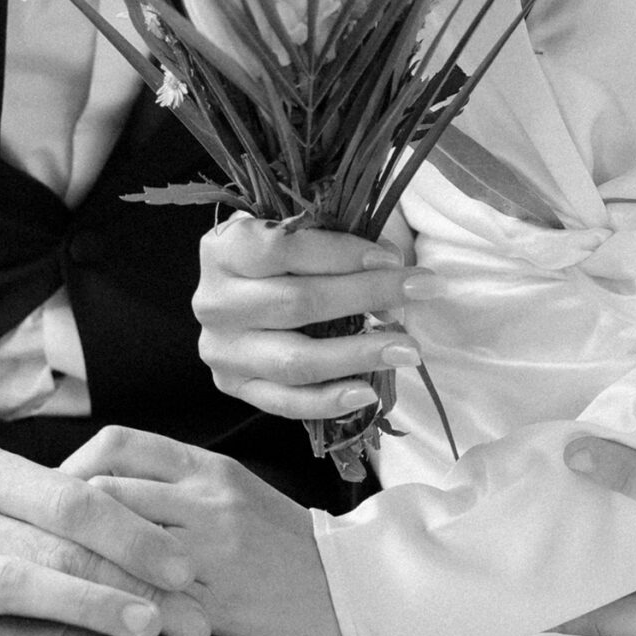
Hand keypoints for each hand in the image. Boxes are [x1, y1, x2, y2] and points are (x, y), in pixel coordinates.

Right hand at [0, 450, 212, 635]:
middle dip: (127, 581)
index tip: (186, 570)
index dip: (132, 533)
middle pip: (51, 544)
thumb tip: (174, 557)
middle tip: (186, 622)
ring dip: (77, 609)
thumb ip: (74, 517)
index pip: (72, 499)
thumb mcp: (10, 503)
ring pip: (4, 585)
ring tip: (140, 633)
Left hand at [62, 424, 347, 635]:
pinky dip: (107, 598)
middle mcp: (206, 499)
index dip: (75, 465)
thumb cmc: (285, 541)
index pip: (119, 443)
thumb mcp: (236, 490)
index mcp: (210, 466)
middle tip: (42, 538)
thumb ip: (177, 480)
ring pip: (114, 541)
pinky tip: (91, 607)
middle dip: (62, 515)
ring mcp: (208, 550)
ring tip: (58, 573)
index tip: (59, 493)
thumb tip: (104, 482)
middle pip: (103, 489)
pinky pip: (140, 594)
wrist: (347, 589)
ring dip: (77, 557)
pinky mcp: (210, 602)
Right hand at [195, 212, 418, 424]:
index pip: (284, 248)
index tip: (393, 258)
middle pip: (297, 303)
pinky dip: (328, 400)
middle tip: (420, 292)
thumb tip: (392, 268)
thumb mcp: (297, 233)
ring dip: (358, 354)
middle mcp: (214, 300)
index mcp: (223, 249)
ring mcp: (221, 349)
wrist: (239, 294)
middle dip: (367, 296)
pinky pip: (284, 402)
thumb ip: (335, 241)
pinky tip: (367, 393)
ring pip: (295, 359)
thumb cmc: (280, 256)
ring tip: (408, 350)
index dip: (341, 253)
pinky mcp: (233, 386)